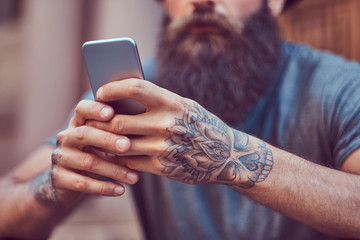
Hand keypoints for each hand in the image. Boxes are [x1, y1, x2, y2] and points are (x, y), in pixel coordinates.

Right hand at [44, 99, 139, 205]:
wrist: (68, 182)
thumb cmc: (95, 154)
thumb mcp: (102, 141)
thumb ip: (116, 132)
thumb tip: (146, 127)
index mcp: (77, 123)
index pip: (82, 109)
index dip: (95, 109)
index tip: (111, 113)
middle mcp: (66, 137)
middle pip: (84, 134)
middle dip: (107, 139)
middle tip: (127, 146)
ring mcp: (61, 158)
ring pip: (88, 162)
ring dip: (114, 170)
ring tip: (134, 177)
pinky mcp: (59, 178)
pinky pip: (83, 184)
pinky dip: (104, 188)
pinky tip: (121, 190)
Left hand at [87, 79, 272, 188]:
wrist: (225, 155)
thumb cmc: (201, 125)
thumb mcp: (183, 106)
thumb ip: (156, 102)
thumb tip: (121, 99)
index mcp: (172, 102)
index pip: (134, 87)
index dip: (112, 88)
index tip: (100, 92)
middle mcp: (167, 124)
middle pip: (118, 121)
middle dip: (100, 121)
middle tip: (92, 120)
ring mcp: (163, 147)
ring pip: (119, 144)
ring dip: (106, 142)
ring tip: (99, 138)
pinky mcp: (162, 167)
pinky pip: (129, 162)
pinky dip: (118, 158)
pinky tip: (115, 154)